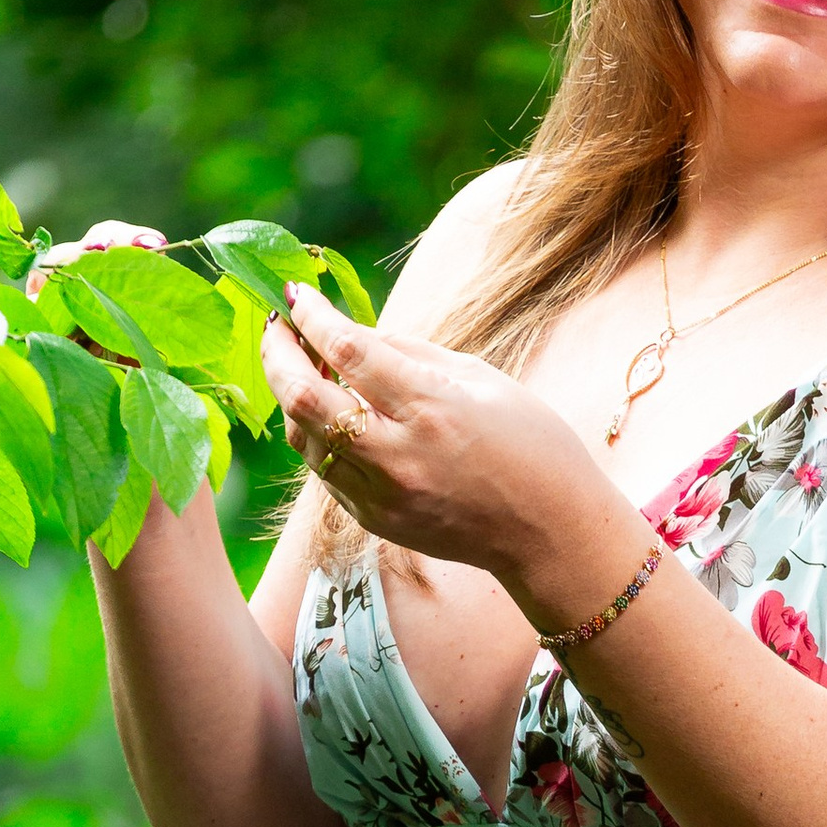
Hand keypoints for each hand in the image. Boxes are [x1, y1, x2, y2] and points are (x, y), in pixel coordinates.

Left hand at [263, 286, 626, 620]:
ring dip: (292, 394)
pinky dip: (318, 433)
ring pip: (303, 436)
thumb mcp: (481, 379)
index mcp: (431, 407)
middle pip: (301, 397)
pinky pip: (326, 469)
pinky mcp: (375, 520)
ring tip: (302, 366)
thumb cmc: (531, 445)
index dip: (311, 316)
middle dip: (276, 353)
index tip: (297, 294)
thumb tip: (351, 333)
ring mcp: (382, 494)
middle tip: (276, 327)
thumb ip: (409, 354)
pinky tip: (330, 412)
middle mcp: (398, 454)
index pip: (346, 349)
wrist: (551, 532)